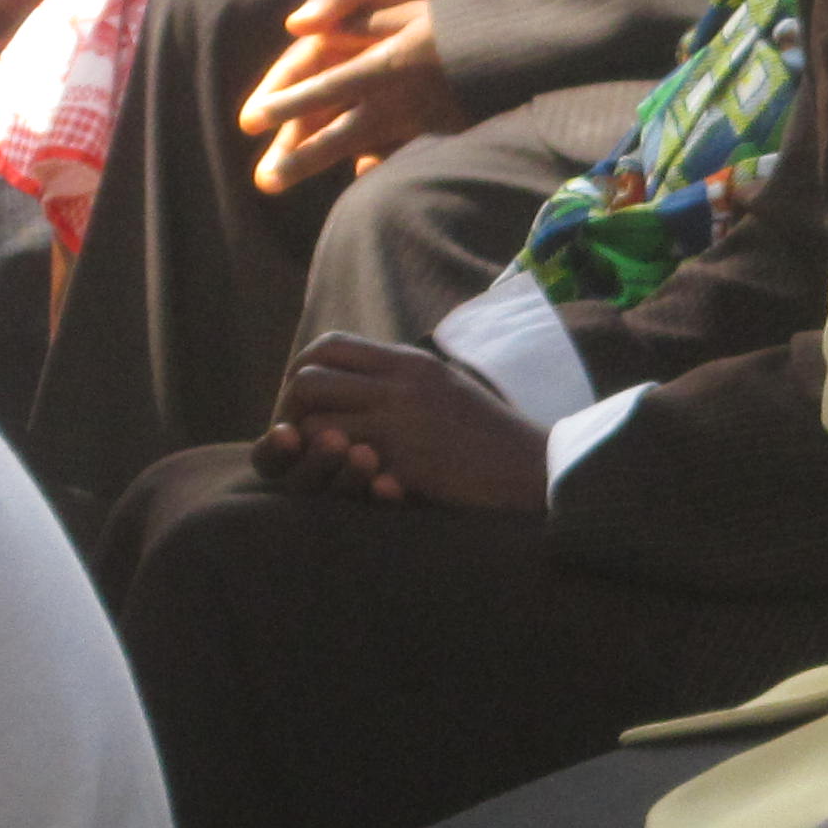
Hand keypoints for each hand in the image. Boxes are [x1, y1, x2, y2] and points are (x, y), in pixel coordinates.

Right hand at [239, 0, 457, 190]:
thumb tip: (297, 23)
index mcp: (330, 37)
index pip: (295, 72)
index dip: (274, 95)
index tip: (251, 120)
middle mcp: (347, 65)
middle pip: (312, 109)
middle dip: (290, 141)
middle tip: (264, 177)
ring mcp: (376, 85)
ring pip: (342, 124)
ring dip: (319, 154)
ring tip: (294, 184)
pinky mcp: (409, 98)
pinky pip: (387, 129)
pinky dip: (375, 150)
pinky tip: (362, 175)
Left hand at [252, 333, 550, 510]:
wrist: (537, 471)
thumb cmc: (492, 437)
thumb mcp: (446, 388)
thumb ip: (401, 380)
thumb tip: (357, 379)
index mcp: (410, 363)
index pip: (328, 345)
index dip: (304, 371)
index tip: (309, 404)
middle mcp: (401, 384)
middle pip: (307, 378)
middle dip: (290, 410)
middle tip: (299, 440)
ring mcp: (402, 422)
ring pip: (312, 422)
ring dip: (304, 446)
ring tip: (319, 465)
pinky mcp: (406, 462)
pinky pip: (340, 460)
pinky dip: (329, 472)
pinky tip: (339, 482)